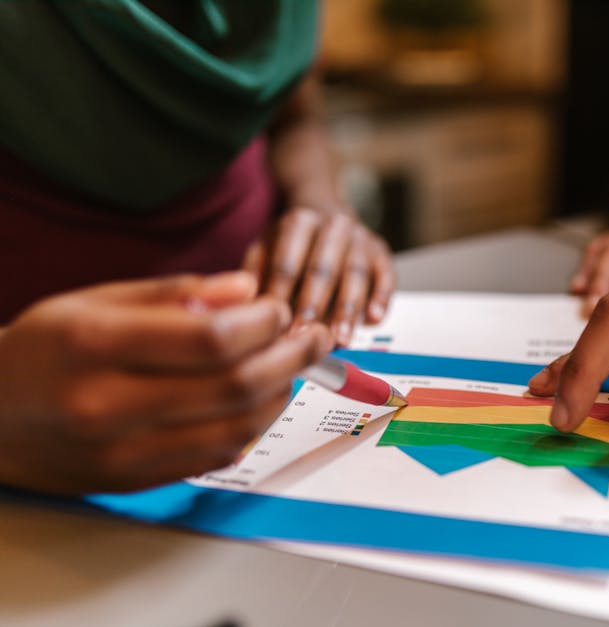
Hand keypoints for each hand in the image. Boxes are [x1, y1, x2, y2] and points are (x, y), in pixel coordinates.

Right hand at [0, 272, 332, 493]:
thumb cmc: (43, 350)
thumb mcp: (95, 300)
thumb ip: (174, 293)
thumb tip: (247, 289)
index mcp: (95, 346)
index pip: (210, 338)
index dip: (262, 322)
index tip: (279, 309)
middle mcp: (107, 404)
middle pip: (233, 386)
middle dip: (289, 357)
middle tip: (312, 337)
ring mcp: (121, 451)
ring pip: (236, 427)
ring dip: (279, 394)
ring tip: (292, 367)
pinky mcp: (134, 479)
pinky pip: (216, 456)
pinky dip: (251, 427)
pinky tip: (260, 400)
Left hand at [242, 206, 394, 344]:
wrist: (327, 214)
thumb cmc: (292, 244)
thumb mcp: (265, 247)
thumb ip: (255, 275)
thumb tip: (243, 308)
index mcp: (300, 221)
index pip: (287, 263)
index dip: (280, 296)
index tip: (272, 327)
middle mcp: (334, 225)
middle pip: (323, 269)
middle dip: (314, 307)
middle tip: (304, 339)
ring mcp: (362, 238)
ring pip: (356, 275)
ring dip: (348, 310)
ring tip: (340, 340)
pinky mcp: (382, 253)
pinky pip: (386, 276)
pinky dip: (382, 298)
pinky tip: (374, 319)